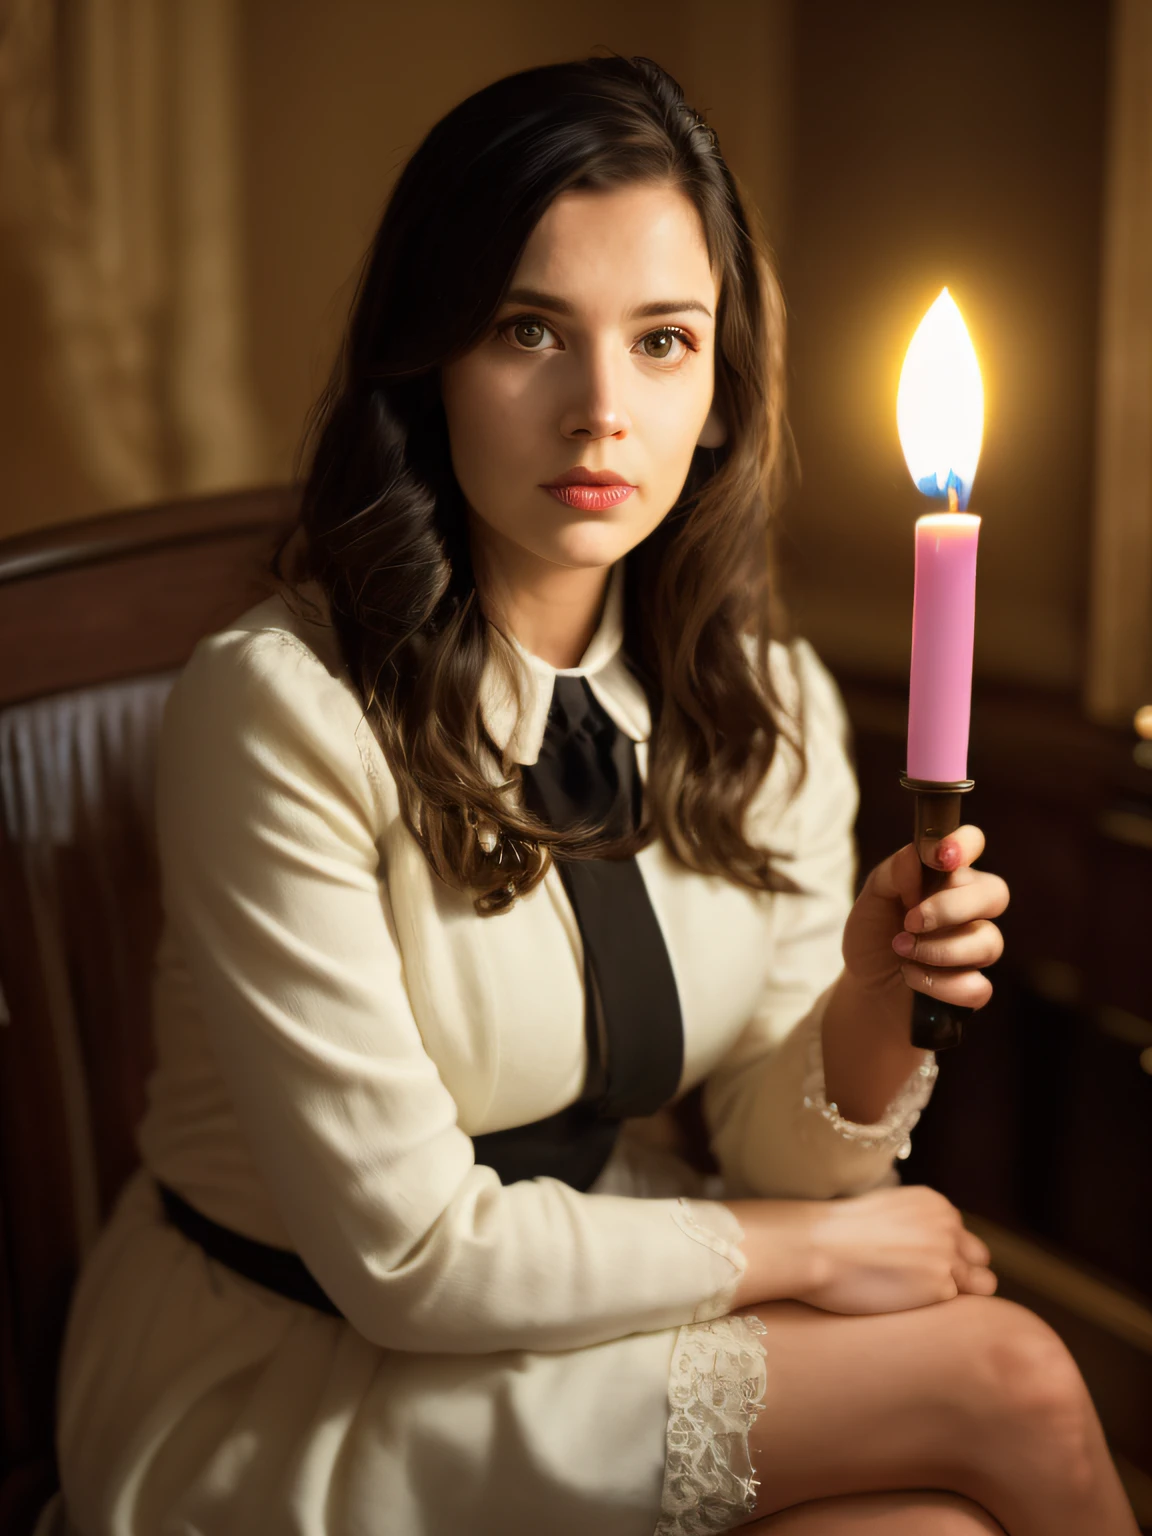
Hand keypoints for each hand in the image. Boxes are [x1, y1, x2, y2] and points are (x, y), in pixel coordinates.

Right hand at [800, 1184, 997, 1313]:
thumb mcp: (889, 1213)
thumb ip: (921, 1227)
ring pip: (979, 1287)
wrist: (815, 1244)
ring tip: (916, 1300)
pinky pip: (956, 1307)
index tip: (918, 1268)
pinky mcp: (942, 1287)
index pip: (963, 1239)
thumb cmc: (837, 1234)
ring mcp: (948, 1255)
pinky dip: (936, 1311)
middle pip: (979, 1261)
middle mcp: (949, 1224)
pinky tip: (906, 1307)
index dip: (946, 1258)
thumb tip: (937, 1256)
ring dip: (955, 1295)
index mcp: (936, 1203)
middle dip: (961, 1275)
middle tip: (922, 1287)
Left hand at [842, 824, 1008, 1012]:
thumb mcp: (871, 900)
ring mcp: (975, 947)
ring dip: (939, 949)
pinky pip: (978, 987)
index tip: (940, 857)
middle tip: (912, 920)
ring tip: (902, 950)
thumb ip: (892, 874)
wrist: (865, 985)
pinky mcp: (972, 985)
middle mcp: (969, 907)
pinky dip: (941, 985)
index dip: (964, 844)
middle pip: (995, 893)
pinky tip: (912, 977)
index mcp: (945, 876)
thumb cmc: (873, 934)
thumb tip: (914, 854)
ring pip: (990, 942)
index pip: (972, 844)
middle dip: (952, 907)